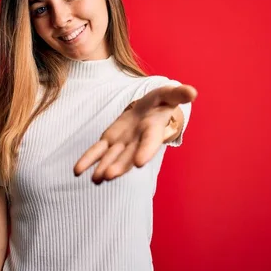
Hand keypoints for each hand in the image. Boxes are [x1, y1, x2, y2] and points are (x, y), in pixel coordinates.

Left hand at [73, 84, 197, 183]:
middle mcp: (138, 142)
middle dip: (120, 166)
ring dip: (103, 167)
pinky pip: (97, 151)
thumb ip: (178, 94)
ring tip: (96, 179)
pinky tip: (78, 170)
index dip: (146, 151)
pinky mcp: (110, 140)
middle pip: (129, 156)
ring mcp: (123, 143)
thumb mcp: (169, 94)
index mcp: (153, 130)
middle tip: (109, 176)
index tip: (141, 163)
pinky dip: (88, 160)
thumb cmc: (161, 102)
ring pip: (112, 157)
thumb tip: (193, 92)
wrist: (149, 110)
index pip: (150, 142)